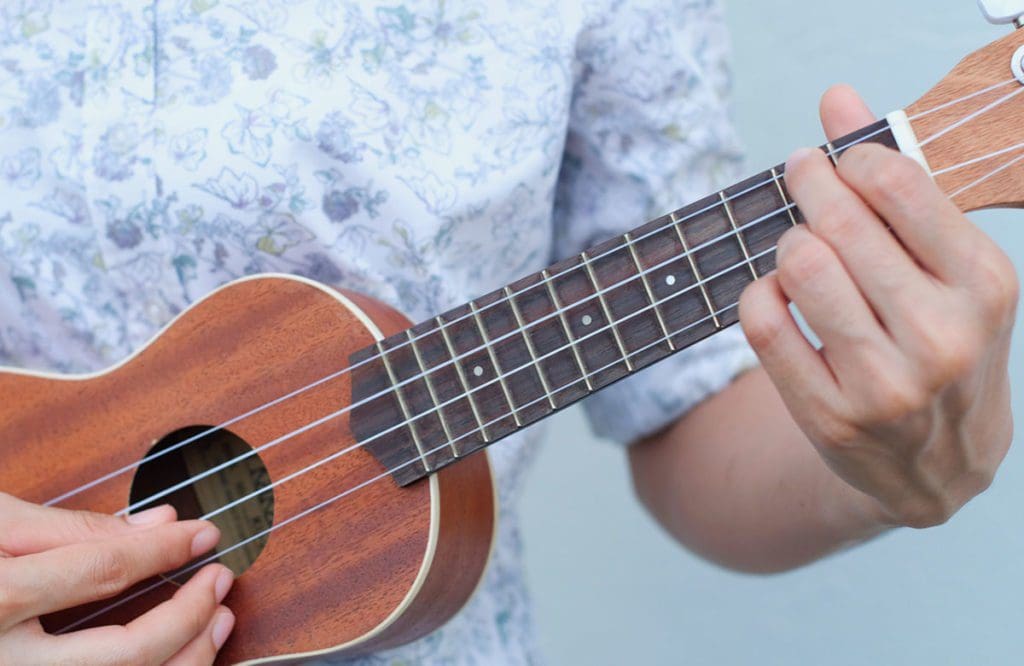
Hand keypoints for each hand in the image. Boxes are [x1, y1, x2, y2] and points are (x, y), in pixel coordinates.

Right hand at [0, 492, 235, 664]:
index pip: (102, 572)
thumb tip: (160, 524)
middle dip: (188, 616)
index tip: (204, 535)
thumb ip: (72, 526)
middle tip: (221, 579)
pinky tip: (186, 654)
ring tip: (218, 620)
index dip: (164, 550)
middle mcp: (6, 662)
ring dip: (188, 657)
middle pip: (125, 653)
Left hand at [739, 85, 1017, 527]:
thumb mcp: (947, 268)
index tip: (840, 161)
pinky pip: (764, 323)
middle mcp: (942, 336)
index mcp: (984, 285)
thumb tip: (836, 98)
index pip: (900, 186)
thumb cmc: (942, 345)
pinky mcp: (831, 416)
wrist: (938, 464)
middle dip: (808, 183)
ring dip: (786, 242)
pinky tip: (776, 294)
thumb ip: (898, 182)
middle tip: (800, 175)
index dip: (852, 158)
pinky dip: (758, 293)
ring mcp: (887, 383)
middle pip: (839, 224)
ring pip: (799, 268)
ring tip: (798, 247)